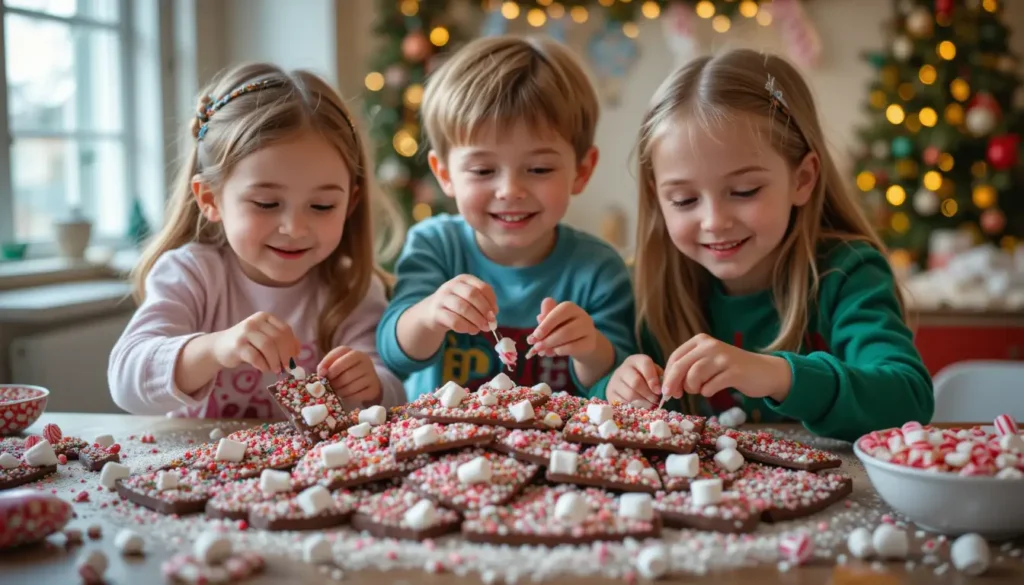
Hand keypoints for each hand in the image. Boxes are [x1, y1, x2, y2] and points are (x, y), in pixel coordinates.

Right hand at [213, 312, 300, 372]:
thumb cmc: (247, 344)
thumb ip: (281, 342)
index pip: (285, 329)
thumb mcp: (265, 338)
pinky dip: (263, 365)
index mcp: (265, 317)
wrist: (219, 347)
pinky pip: (255, 357)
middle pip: (278, 338)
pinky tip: (264, 368)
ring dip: (275, 361)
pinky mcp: (237, 346)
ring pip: (268, 346)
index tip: (294, 358)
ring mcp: (245, 332)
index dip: (292, 345)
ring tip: (275, 369)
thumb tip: (297, 352)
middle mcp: (255, 321)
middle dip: (285, 355)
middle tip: (286, 367)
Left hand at [317, 347, 381, 405]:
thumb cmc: (347, 372)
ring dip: (339, 392)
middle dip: (333, 383)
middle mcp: (366, 361)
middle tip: (328, 387)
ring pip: (350, 386)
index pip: (340, 354)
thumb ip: (326, 366)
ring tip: (336, 392)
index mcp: (355, 353)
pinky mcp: (374, 388)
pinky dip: (347, 398)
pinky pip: (357, 395)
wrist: (366, 382)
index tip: (321, 375)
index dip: (327, 364)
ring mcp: (372, 374)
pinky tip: (344, 397)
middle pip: (345, 374)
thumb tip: (321, 374)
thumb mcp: (337, 364)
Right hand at [419, 274, 498, 334]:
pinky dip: (466, 327)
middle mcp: (452, 285)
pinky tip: (471, 330)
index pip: (482, 287)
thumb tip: (493, 317)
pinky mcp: (436, 312)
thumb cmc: (456, 306)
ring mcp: (442, 298)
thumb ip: (483, 306)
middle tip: (490, 323)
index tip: (495, 313)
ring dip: (476, 320)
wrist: (432, 313)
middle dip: (484, 310)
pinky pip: (454, 321)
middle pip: (472, 295)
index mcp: (464, 279)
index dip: (491, 301)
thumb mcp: (469, 300)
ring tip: (482, 328)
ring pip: (463, 308)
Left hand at [527, 298, 599, 359]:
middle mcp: (583, 317)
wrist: (580, 342)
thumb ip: (545, 318)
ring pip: (569, 338)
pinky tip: (552, 352)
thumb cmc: (561, 328)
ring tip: (541, 351)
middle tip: (536, 347)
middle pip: (565, 329)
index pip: (561, 311)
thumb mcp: (551, 322)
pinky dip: (560, 351)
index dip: (547, 323)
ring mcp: (589, 331)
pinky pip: (573, 348)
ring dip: (551, 346)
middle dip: (547, 339)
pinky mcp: (590, 344)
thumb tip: (539, 317)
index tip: (535, 335)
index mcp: (571, 307)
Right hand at [606, 354, 662, 406]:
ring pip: (630, 395)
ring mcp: (614, 382)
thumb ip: (660, 378)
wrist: (623, 382)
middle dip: (649, 394)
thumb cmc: (643, 378)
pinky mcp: (610, 394)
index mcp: (635, 360)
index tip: (659, 391)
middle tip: (656, 401)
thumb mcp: (653, 372)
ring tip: (650, 405)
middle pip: (636, 382)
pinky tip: (640, 408)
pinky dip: (634, 408)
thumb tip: (666, 391)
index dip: (653, 379)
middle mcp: (623, 369)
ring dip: (643, 403)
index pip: (645, 364)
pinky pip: (623, 403)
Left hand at [662, 334, 791, 401]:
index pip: (675, 357)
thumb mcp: (707, 362)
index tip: (668, 389)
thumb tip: (669, 385)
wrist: (763, 371)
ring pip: (694, 376)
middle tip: (675, 396)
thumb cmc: (730, 369)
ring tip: (701, 390)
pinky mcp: (734, 372)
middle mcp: (711, 345)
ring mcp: (723, 358)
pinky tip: (712, 390)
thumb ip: (689, 368)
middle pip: (681, 366)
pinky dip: (707, 392)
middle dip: (674, 384)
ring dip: (693, 388)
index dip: (668, 375)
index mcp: (701, 340)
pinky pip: (711, 386)